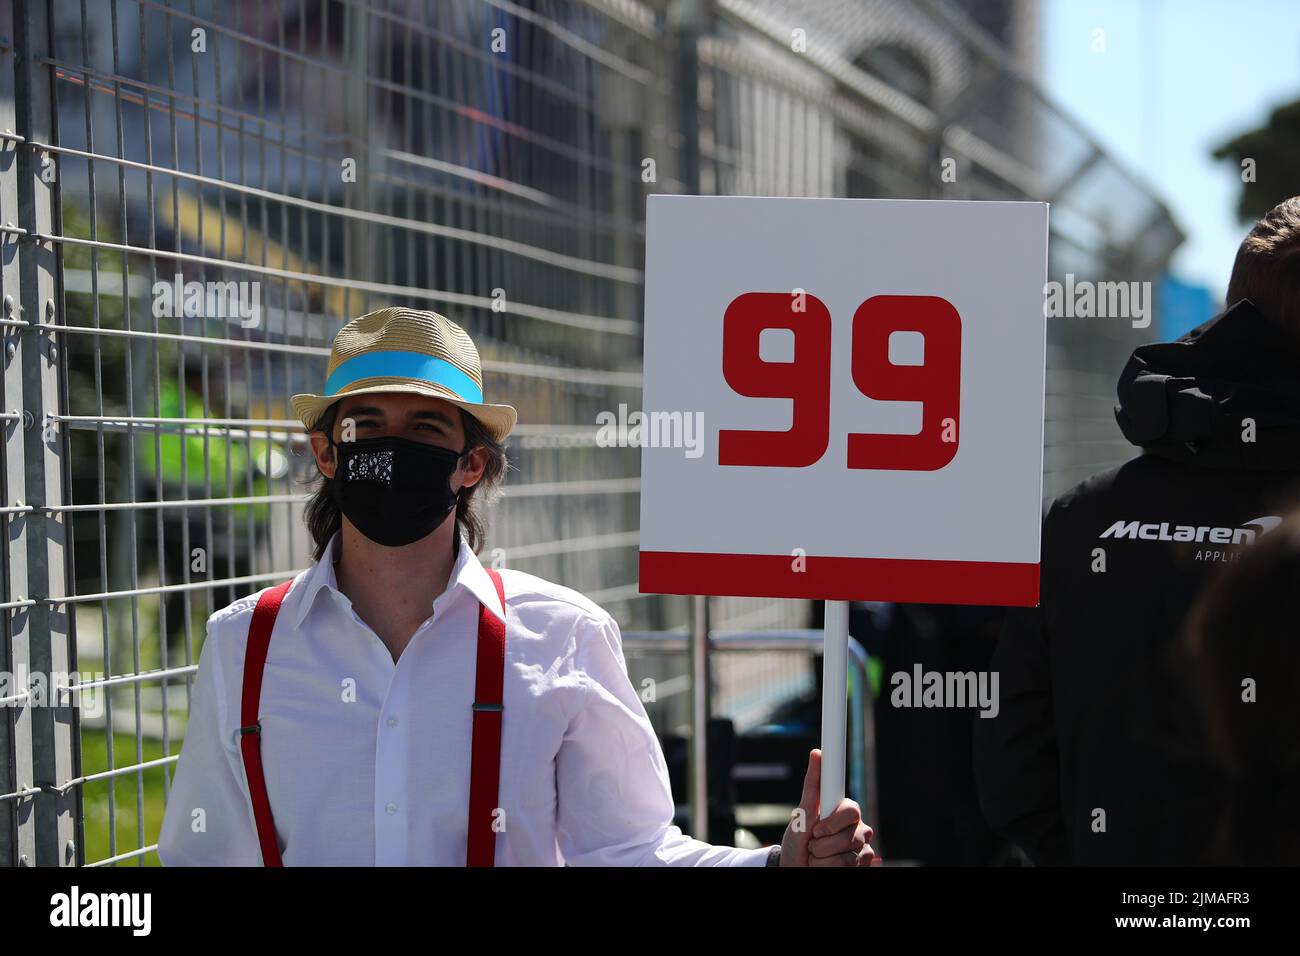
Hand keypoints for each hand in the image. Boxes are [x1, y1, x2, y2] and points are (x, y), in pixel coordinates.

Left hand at [778, 748, 875, 866]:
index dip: (831, 823)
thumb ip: (813, 785)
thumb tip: (817, 752)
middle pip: (850, 836)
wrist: (795, 866)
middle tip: (811, 843)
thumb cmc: (798, 839)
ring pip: (850, 855)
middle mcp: (858, 826)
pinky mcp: (865, 863)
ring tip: (816, 856)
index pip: (850, 810)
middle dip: (822, 844)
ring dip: (824, 859)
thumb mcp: (801, 814)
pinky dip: (830, 869)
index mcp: (844, 810)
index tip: (816, 830)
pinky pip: (851, 867)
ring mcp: (863, 846)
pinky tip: (826, 865)